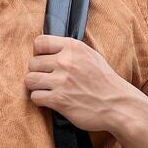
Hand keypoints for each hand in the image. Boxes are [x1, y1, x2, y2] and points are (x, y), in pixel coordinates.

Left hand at [24, 33, 138, 134]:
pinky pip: (35, 97)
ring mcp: (61, 81)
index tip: (45, 61)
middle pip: (32, 63)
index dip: (39, 53)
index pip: (40, 42)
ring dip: (36, 86)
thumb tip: (49, 49)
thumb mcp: (91, 56)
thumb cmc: (105, 81)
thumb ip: (70, 50)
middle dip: (37, 72)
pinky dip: (40, 100)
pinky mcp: (59, 100)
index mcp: (73, 48)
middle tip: (47, 79)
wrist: (118, 105)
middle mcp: (65, 62)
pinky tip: (50, 100)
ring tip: (46, 90)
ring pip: (29, 80)